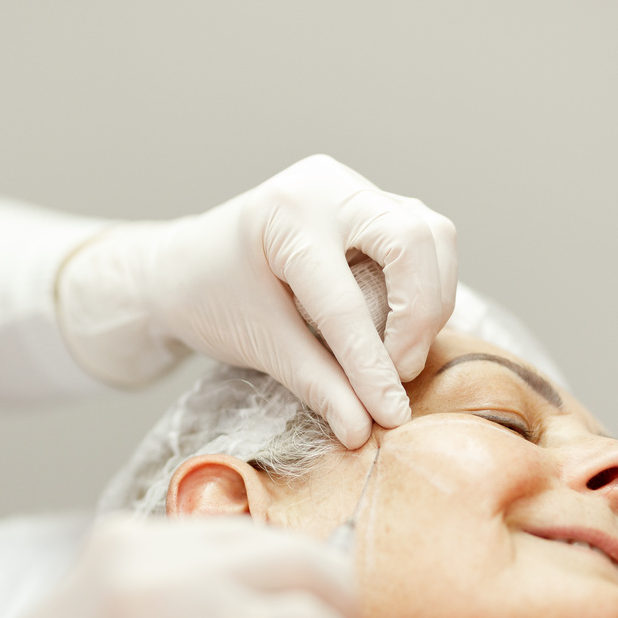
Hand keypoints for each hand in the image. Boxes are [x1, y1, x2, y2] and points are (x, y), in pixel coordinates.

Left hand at [56, 155, 456, 446]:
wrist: (185, 266)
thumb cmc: (210, 297)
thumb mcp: (260, 344)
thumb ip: (316, 385)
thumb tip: (365, 430)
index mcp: (286, 215)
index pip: (345, 298)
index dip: (372, 363)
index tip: (389, 413)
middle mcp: (328, 186)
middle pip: (411, 242)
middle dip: (416, 317)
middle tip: (398, 374)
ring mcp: (355, 187)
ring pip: (432, 235)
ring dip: (430, 300)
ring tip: (400, 354)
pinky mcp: (375, 203)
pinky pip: (428, 238)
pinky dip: (429, 285)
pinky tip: (404, 326)